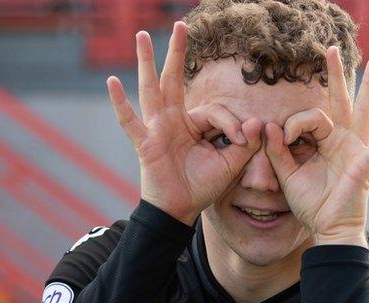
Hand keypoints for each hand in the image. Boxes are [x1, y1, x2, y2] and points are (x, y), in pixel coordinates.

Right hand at [107, 22, 261, 225]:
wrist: (180, 210)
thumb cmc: (202, 186)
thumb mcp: (231, 164)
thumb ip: (245, 143)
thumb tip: (255, 122)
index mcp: (193, 124)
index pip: (216, 111)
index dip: (232, 123)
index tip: (243, 140)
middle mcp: (173, 120)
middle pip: (174, 80)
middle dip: (178, 53)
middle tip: (181, 26)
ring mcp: (156, 129)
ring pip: (151, 89)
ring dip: (146, 62)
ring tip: (142, 35)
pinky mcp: (145, 143)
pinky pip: (130, 121)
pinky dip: (120, 103)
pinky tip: (112, 81)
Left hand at [265, 47, 368, 246]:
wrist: (327, 229)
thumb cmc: (311, 203)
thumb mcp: (287, 175)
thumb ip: (277, 151)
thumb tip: (268, 125)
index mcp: (324, 141)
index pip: (309, 116)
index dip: (293, 124)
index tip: (280, 137)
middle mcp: (342, 139)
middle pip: (340, 100)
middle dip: (336, 74)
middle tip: (332, 48)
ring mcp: (356, 149)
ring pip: (364, 110)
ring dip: (368, 85)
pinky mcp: (366, 164)